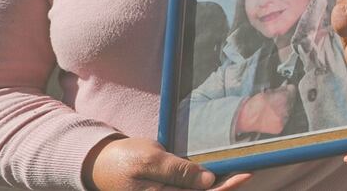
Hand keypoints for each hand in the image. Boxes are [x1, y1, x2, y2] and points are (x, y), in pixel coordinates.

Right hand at [83, 136, 251, 190]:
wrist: (100, 163)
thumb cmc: (124, 159)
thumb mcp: (151, 159)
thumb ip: (178, 172)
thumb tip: (207, 182)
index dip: (225, 188)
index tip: (244, 174)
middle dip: (224, 187)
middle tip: (246, 172)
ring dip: (216, 187)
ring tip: (235, 173)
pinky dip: (203, 185)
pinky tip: (215, 177)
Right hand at [235, 86, 296, 135]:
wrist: (245, 119)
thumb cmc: (252, 106)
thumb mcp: (267, 92)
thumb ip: (279, 89)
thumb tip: (285, 87)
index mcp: (282, 98)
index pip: (292, 90)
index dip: (288, 88)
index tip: (287, 88)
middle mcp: (285, 109)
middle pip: (291, 100)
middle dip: (287, 98)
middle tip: (279, 98)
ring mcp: (283, 119)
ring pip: (289, 110)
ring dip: (284, 108)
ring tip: (274, 107)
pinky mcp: (280, 127)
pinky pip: (284, 120)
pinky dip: (280, 117)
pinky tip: (273, 114)